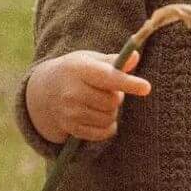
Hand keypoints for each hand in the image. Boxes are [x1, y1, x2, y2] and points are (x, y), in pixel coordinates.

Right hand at [25, 48, 150, 144]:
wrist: (43, 92)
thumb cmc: (75, 72)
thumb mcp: (90, 60)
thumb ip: (113, 60)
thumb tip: (135, 57)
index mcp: (79, 70)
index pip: (108, 77)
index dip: (128, 83)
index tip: (146, 87)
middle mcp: (72, 91)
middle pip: (112, 101)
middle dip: (116, 96)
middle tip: (106, 91)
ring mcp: (70, 112)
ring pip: (109, 117)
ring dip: (112, 112)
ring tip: (100, 102)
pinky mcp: (71, 128)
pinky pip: (102, 132)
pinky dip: (107, 126)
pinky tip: (99, 116)